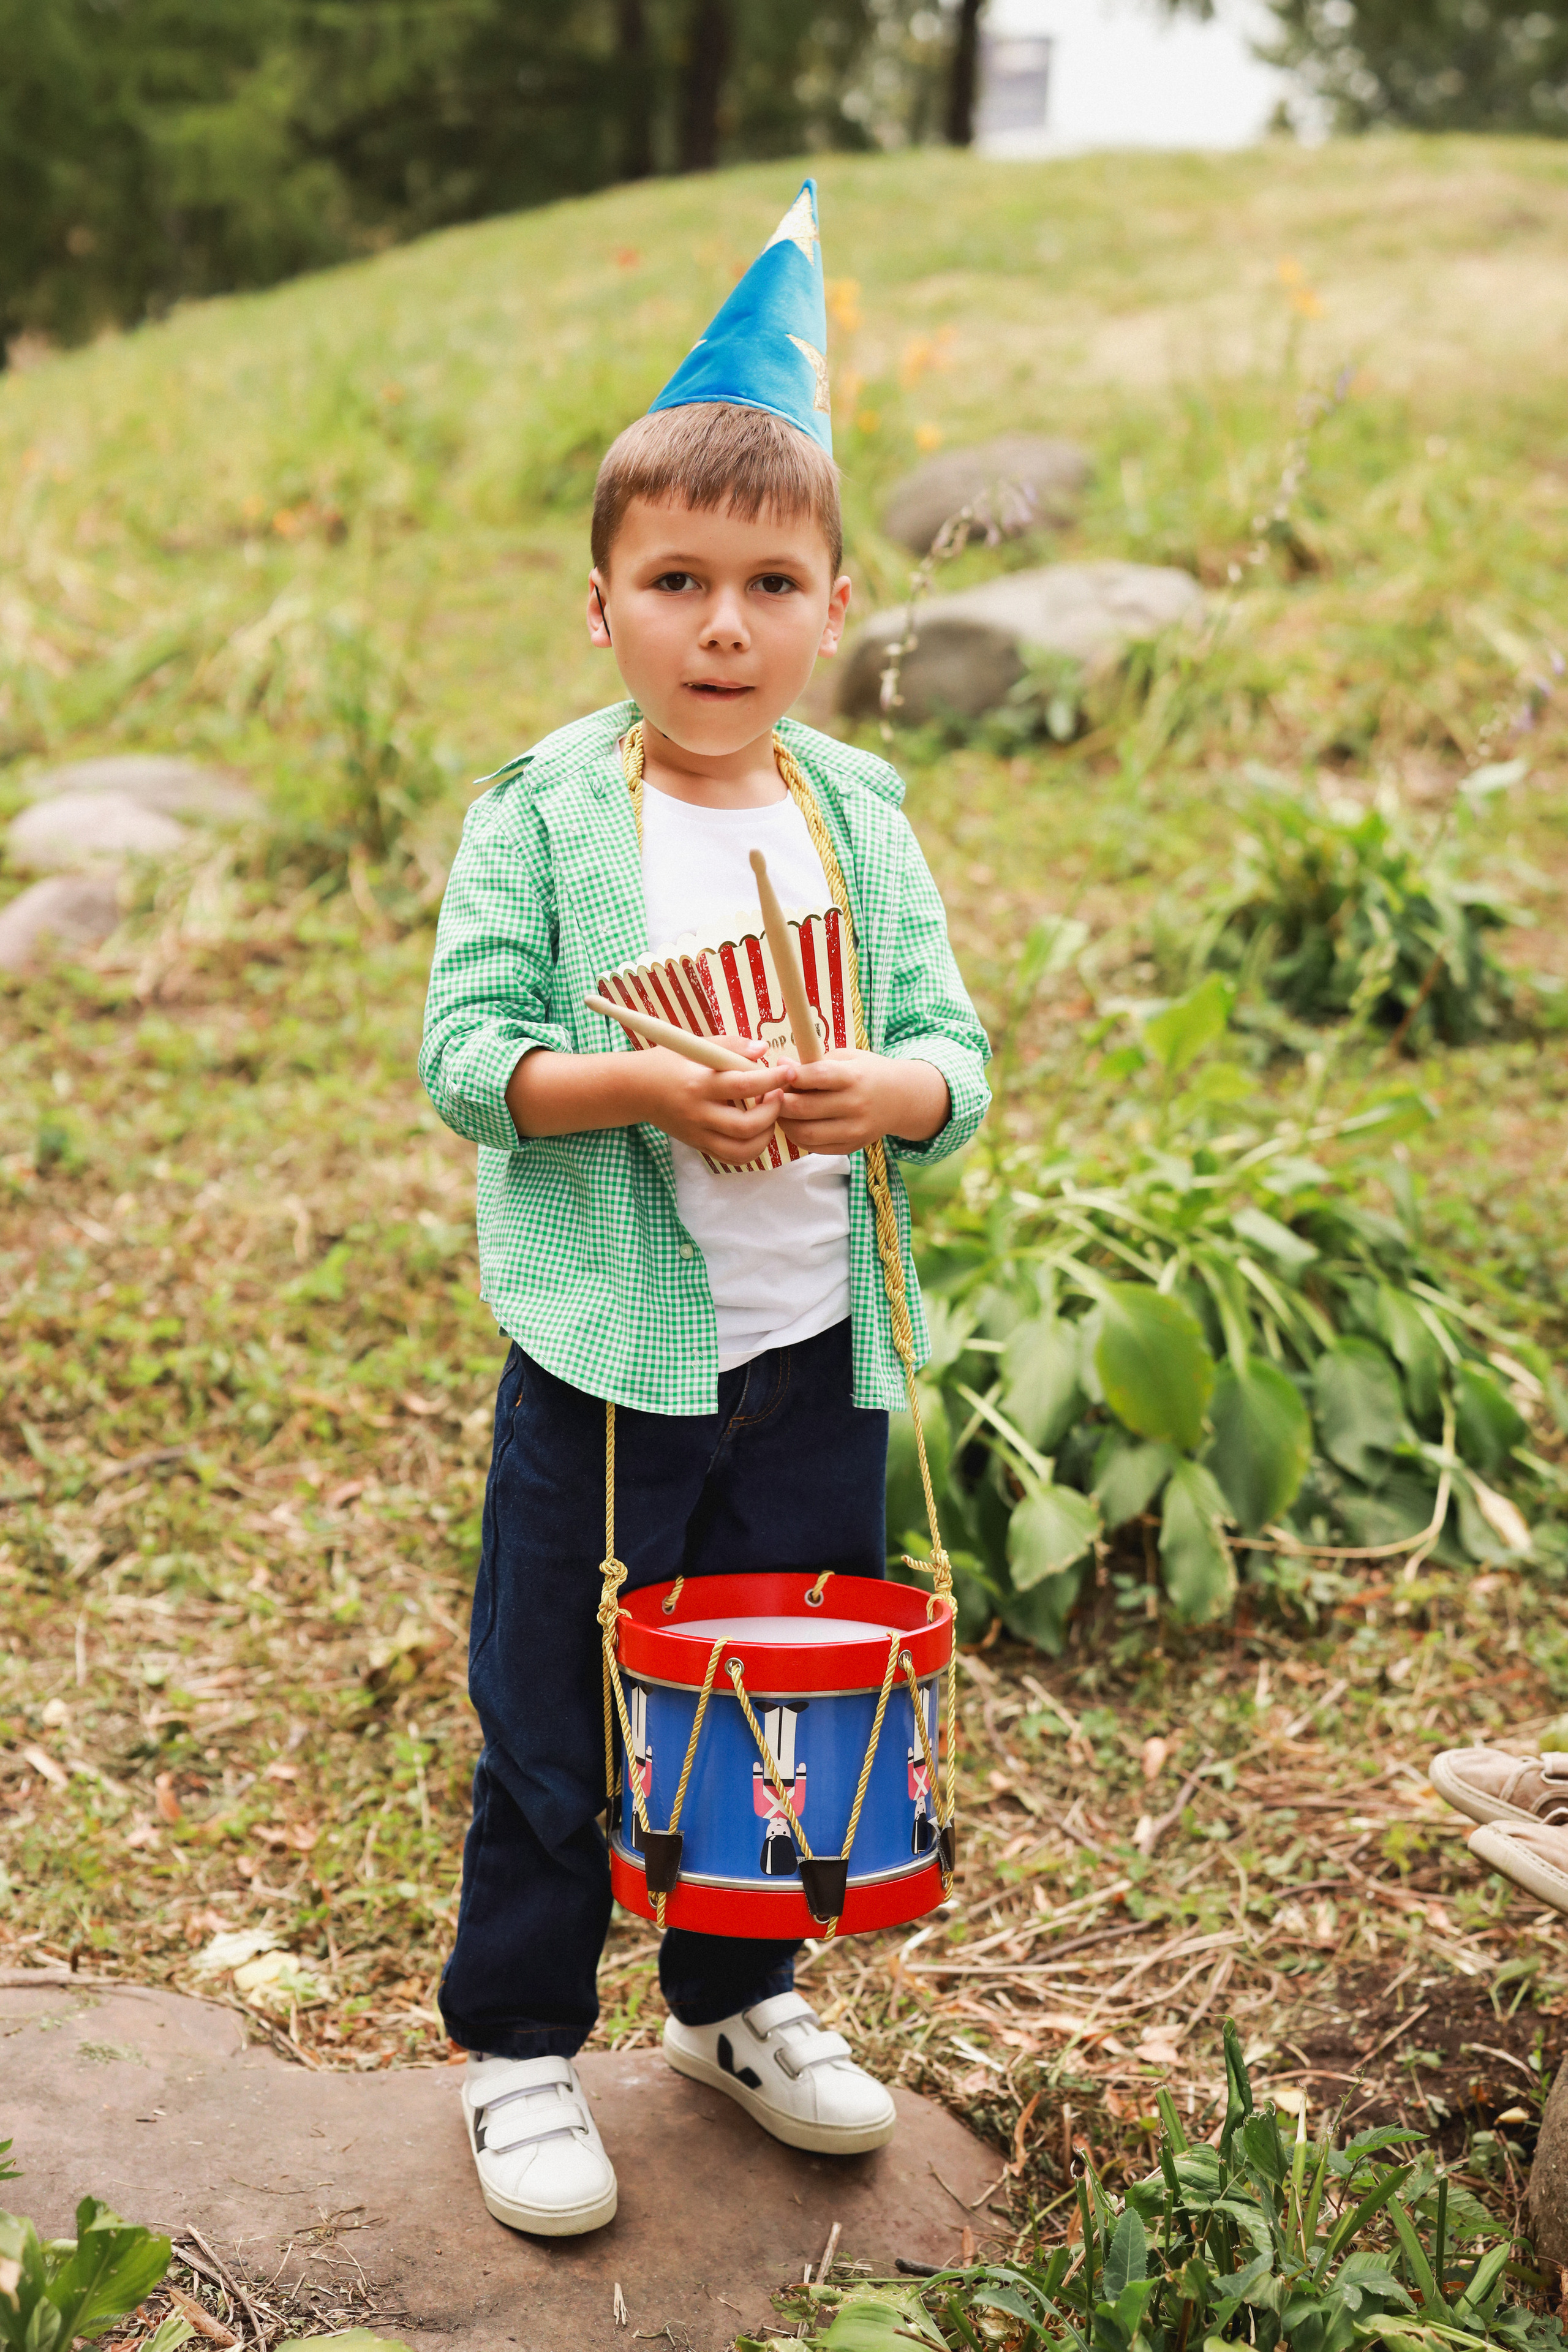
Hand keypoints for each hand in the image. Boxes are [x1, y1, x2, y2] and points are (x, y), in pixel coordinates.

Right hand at [636, 1042, 799, 1164]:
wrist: (634, 1089)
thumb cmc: (667, 1062)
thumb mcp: (695, 1046)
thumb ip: (731, 1046)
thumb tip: (764, 1050)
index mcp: (699, 1083)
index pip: (743, 1085)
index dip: (772, 1080)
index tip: (788, 1072)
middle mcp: (698, 1113)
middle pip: (746, 1125)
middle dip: (773, 1112)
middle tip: (779, 1095)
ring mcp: (698, 1134)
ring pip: (742, 1149)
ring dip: (766, 1135)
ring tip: (770, 1115)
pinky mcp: (698, 1145)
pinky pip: (732, 1157)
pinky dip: (752, 1148)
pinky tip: (757, 1130)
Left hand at [776, 1050, 948, 1155]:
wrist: (901, 1099)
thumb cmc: (867, 1072)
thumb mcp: (847, 1057)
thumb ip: (815, 1062)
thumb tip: (781, 1067)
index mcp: (854, 1077)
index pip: (817, 1077)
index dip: (793, 1076)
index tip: (779, 1072)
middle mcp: (855, 1106)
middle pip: (804, 1108)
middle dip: (780, 1101)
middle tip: (772, 1093)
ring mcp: (853, 1130)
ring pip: (805, 1132)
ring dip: (784, 1122)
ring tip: (779, 1110)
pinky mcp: (850, 1147)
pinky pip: (813, 1147)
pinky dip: (797, 1136)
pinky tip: (795, 1123)